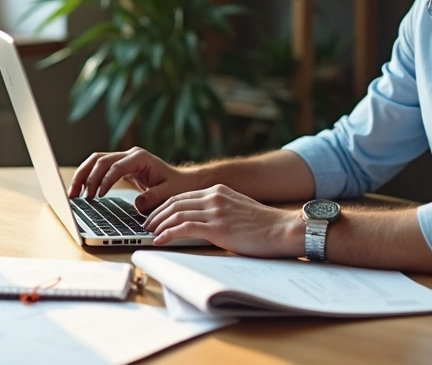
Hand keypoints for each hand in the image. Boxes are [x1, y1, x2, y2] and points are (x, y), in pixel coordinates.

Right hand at [68, 147, 199, 212]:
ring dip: (82, 175)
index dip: (104, 180)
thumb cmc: (177, 186)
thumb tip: (137, 204)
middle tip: (79, 196)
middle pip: (100, 159)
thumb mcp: (169, 194)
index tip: (98, 196)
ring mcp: (123, 159)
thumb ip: (154, 198)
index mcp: (140, 158)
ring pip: (95, 161)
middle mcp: (130, 155)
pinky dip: (87, 177)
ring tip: (72, 193)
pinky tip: (80, 191)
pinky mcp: (120, 167)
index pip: (116, 165)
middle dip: (87, 177)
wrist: (182, 181)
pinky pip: (99, 168)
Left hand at [145, 184, 304, 257]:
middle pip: (174, 202)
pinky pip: (184, 228)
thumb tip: (204, 224)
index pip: (182, 195)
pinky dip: (168, 234)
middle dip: (157, 215)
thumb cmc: (265, 226)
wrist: (284, 229)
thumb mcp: (238, 209)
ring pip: (176, 214)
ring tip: (149, 234)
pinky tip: (160, 241)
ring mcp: (215, 211)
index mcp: (219, 190)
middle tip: (146, 226)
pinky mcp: (217, 227)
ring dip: (159, 225)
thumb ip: (220, 211)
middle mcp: (214, 196)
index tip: (155, 216)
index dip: (164, 206)